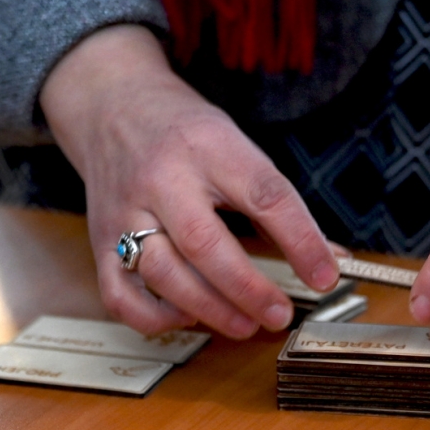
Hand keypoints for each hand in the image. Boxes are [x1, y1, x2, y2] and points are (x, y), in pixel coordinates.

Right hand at [39, 25, 337, 337]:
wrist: (111, 105)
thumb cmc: (183, 133)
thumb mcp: (235, 146)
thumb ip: (277, 204)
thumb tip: (330, 259)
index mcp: (209, 147)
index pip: (263, 195)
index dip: (301, 240)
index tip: (326, 276)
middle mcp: (162, 178)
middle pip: (204, 243)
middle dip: (247, 288)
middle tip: (278, 315)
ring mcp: (125, 212)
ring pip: (162, 272)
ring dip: (207, 308)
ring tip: (244, 324)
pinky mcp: (100, 240)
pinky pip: (120, 295)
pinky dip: (155, 317)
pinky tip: (187, 316)